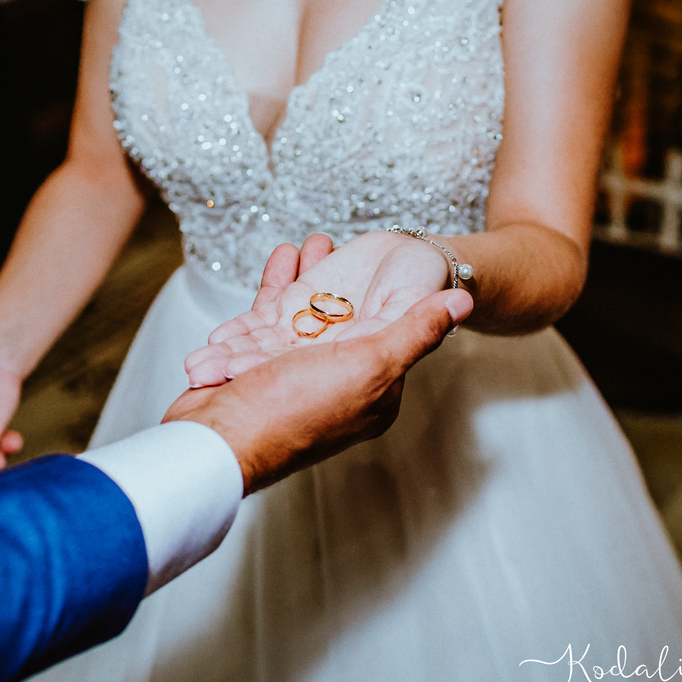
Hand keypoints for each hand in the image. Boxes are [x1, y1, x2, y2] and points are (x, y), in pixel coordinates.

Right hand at [185, 230, 452, 386]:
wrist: (218, 441)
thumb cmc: (294, 412)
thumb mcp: (371, 365)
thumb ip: (416, 331)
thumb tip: (463, 301)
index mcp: (371, 392)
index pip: (386, 333)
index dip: (383, 293)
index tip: (378, 256)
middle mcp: (333, 386)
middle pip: (339, 320)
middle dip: (332, 278)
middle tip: (326, 241)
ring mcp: (293, 379)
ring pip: (300, 317)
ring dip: (298, 280)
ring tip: (298, 245)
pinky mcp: (255, 372)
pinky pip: (266, 325)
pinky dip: (269, 294)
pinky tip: (273, 267)